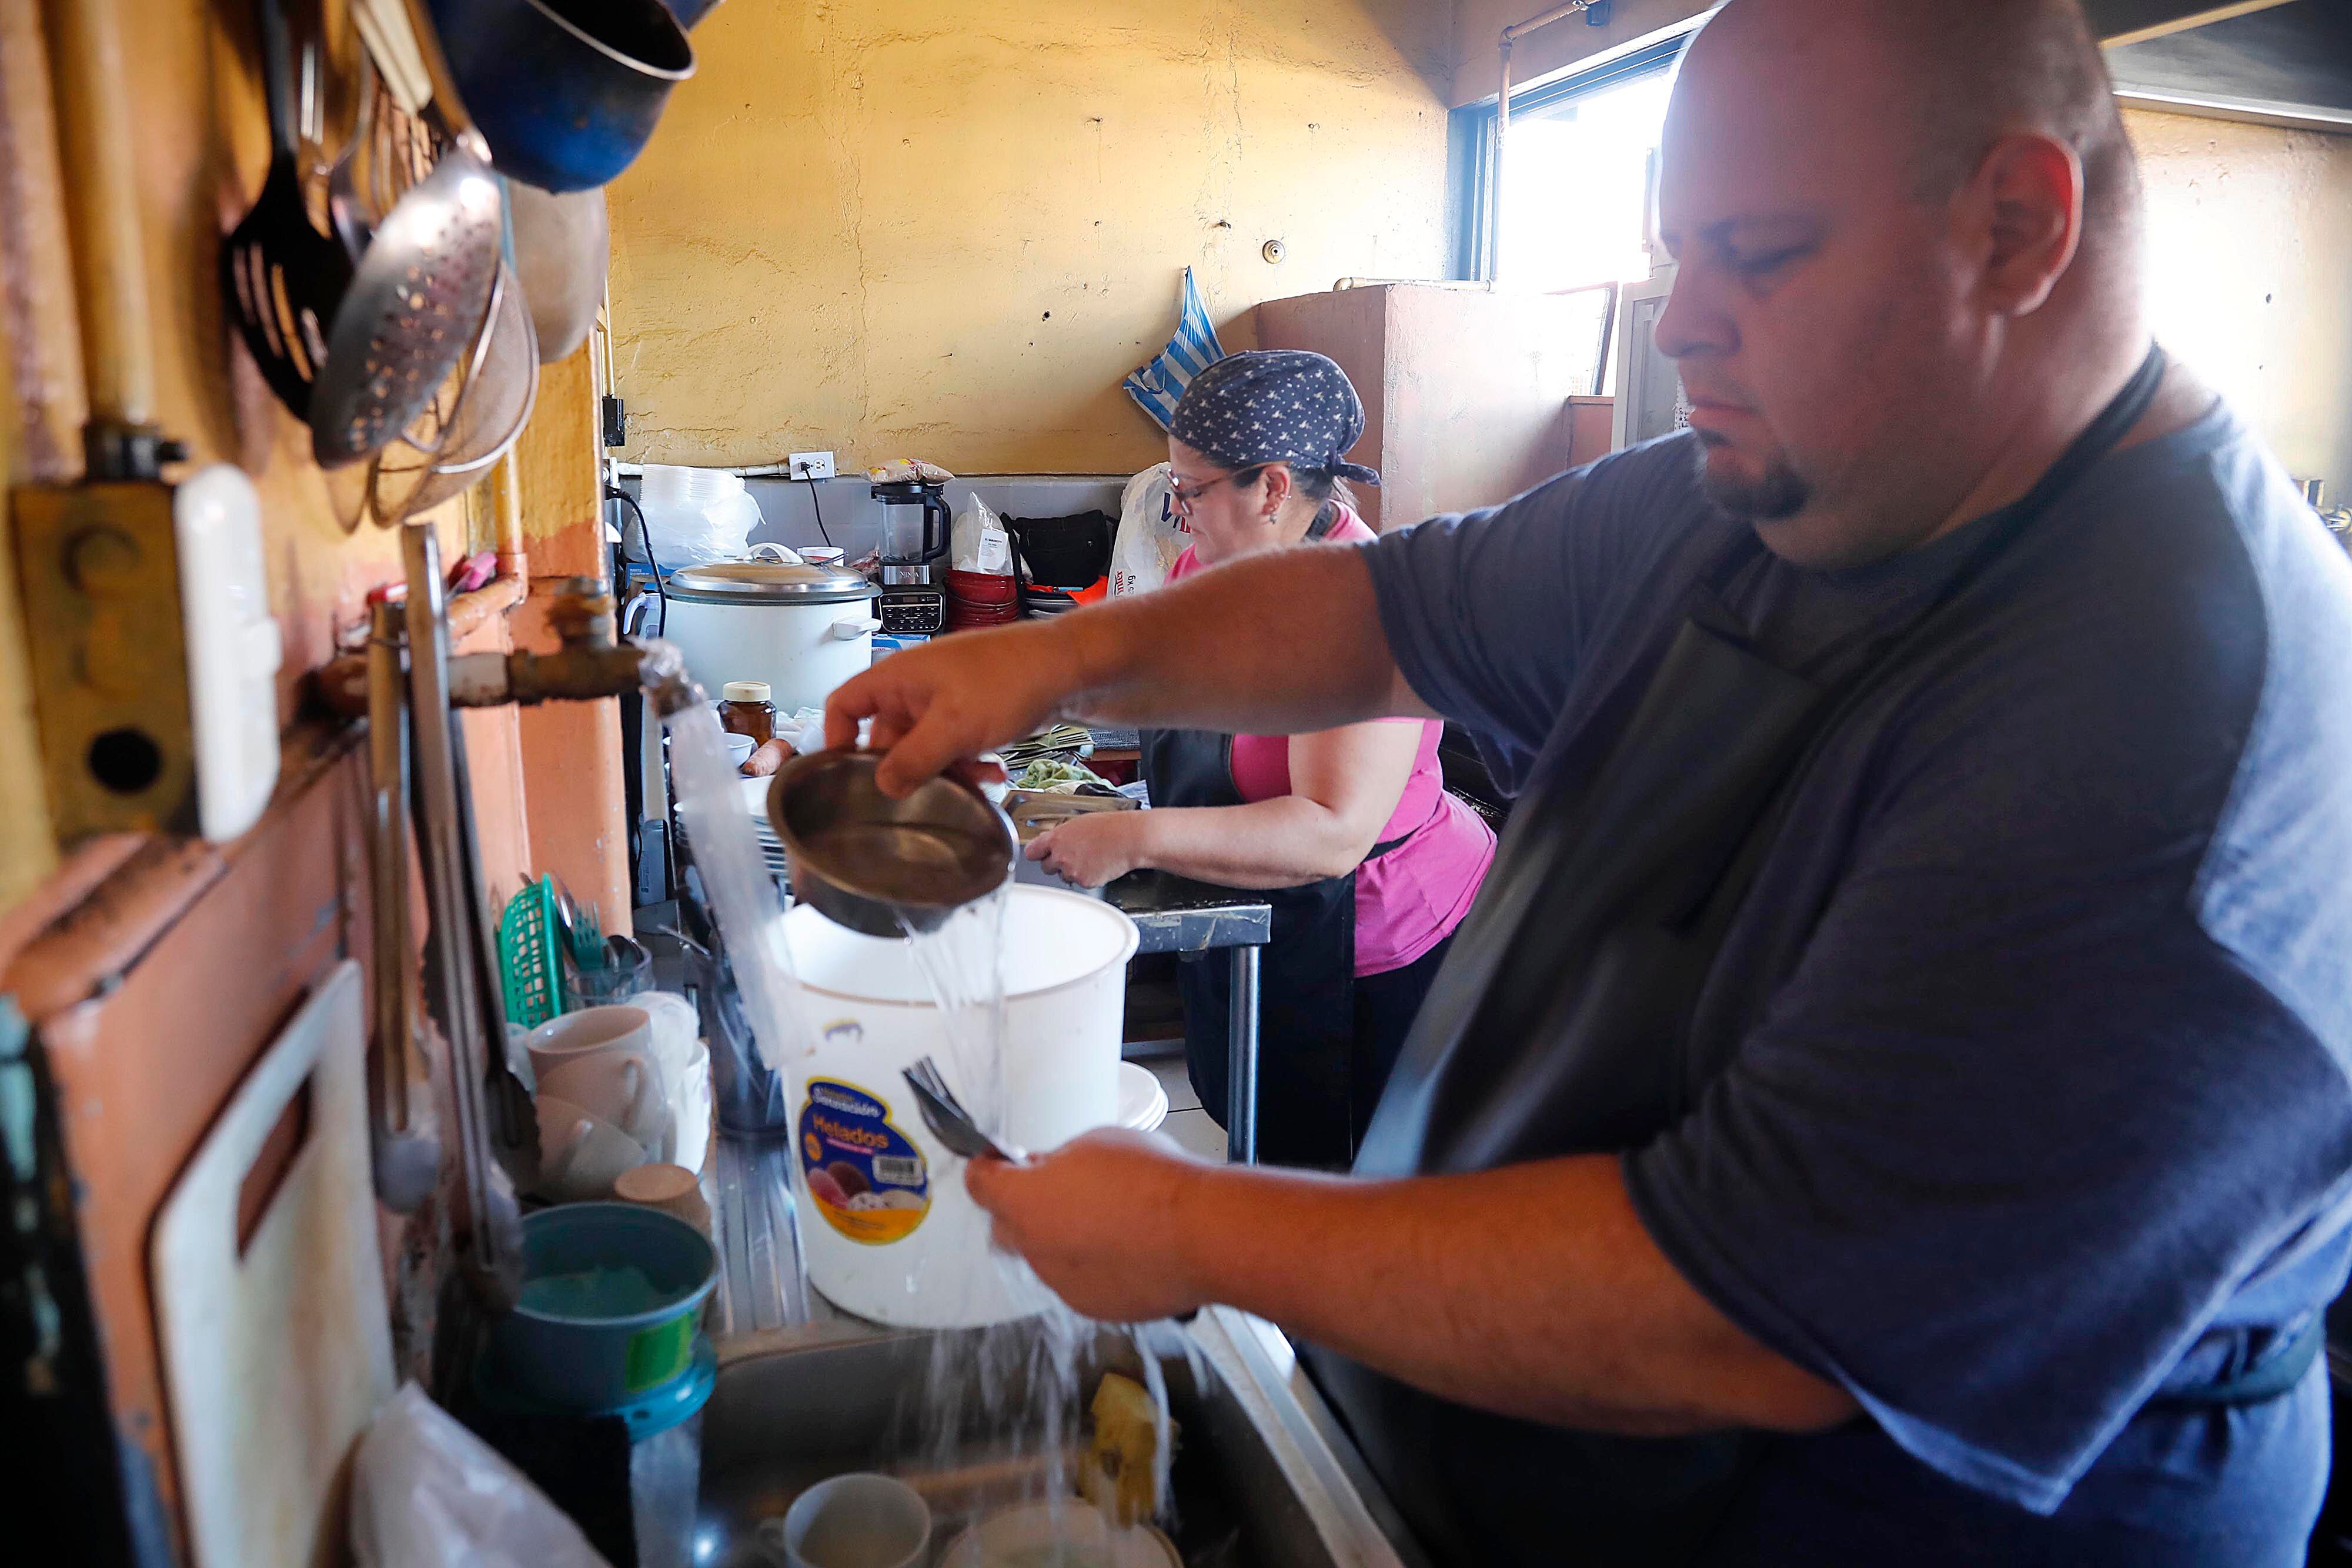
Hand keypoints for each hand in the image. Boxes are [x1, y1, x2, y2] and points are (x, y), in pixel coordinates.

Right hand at [824, 623, 1071, 795]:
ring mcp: (943, 701)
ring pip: (925, 748)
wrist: (1066, 665)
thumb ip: (914, 760)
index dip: (835, 737)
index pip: (844, 704)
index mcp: (897, 680)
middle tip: (926, 796)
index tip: (844, 773)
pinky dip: (968, 763)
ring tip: (977, 784)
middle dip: (908, 769)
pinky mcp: (970, 714)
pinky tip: (994, 775)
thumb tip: (883, 786)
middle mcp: (914, 690)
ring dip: (946, 772)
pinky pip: (954, 746)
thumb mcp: (954, 727)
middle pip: (887, 738)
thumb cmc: (1006, 681)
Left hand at [965, 1128, 1215, 1321]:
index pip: (979, 1185)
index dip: (986, 1168)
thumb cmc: (1151, 1180)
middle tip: (1056, 1188)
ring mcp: (1061, 1283)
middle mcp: (1033, 1248)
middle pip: (1005, 1226)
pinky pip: (1076, 1281)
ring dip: (1059, 1238)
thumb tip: (1046, 1170)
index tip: (999, 1160)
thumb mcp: (1096, 1143)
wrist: (1200, 1235)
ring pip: (1044, 1257)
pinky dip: (1089, 1265)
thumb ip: (1058, 1161)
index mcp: (1024, 1201)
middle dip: (1021, 1207)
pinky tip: (1124, 1249)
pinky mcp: (1092, 1307)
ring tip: (1104, 1220)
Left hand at [1025, 813, 1146, 888]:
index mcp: (1056, 838)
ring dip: (1073, 870)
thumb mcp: (1078, 823)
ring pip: (1064, 876)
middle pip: (1046, 867)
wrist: (1129, 838)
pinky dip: (1088, 876)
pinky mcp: (1085, 882)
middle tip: (1072, 855)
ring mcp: (1072, 871)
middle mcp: (1060, 856)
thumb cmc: (1108, 827)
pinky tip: (1097, 864)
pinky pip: (1080, 883)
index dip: (1037, 853)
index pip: (1032, 852)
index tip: (1040, 853)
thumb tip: (1052, 840)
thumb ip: (1061, 834)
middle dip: (1056, 863)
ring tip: (1090, 857)